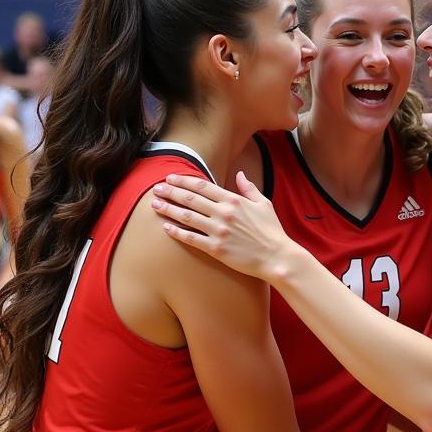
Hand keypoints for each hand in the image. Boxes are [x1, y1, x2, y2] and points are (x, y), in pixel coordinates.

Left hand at [152, 172, 290, 280]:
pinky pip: (191, 238)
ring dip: (169, 209)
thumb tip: (240, 174)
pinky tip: (165, 228)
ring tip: (154, 205)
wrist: (276, 257)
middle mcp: (224, 213)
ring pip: (187, 217)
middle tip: (156, 189)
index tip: (171, 178)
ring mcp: (219, 231)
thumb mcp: (264, 204)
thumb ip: (249, 188)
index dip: (184, 181)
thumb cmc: (271, 231)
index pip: (203, 187)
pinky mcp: (216, 249)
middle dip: (171, 192)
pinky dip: (177, 232)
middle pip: (191, 199)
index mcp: (234, 200)